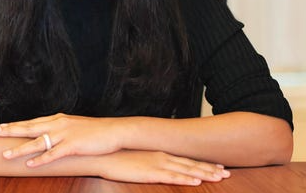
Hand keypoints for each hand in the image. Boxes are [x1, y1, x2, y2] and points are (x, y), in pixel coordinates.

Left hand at [0, 113, 123, 165]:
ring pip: (38, 142)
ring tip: (5, 153)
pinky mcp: (73, 145)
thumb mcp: (74, 125)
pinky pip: (53, 154)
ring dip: (20, 148)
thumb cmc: (94, 130)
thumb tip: (47, 134)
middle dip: (11, 131)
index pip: (33, 121)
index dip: (17, 124)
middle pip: (31, 128)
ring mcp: (65, 135)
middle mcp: (59, 124)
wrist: (112, 131)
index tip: (2, 126)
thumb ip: (60, 128)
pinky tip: (30, 164)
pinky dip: (40, 160)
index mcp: (58, 119)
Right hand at [99, 150, 230, 184]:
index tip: (218, 167)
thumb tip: (161, 166)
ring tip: (219, 177)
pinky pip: (172, 177)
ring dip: (204, 174)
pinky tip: (196, 181)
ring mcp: (158, 164)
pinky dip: (186, 179)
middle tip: (227, 173)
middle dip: (210, 169)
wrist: (107, 154)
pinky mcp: (151, 173)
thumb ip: (153, 162)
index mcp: (162, 154)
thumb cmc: (122, 157)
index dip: (204, 164)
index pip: (187, 159)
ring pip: (186, 170)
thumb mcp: (141, 158)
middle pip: (191, 164)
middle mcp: (163, 157)